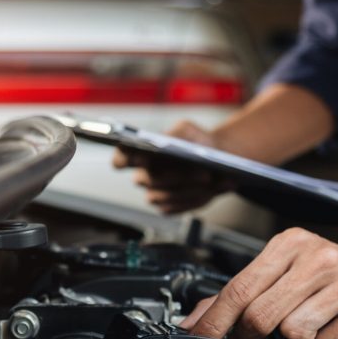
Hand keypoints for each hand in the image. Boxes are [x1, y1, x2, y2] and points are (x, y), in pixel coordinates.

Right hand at [111, 120, 235, 213]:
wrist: (216, 161)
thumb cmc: (196, 142)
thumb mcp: (187, 129)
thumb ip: (177, 134)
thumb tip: (170, 146)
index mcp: (140, 154)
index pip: (121, 158)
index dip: (124, 159)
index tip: (142, 157)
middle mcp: (143, 176)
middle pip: (151, 179)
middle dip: (177, 176)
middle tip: (203, 172)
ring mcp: (154, 195)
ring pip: (165, 196)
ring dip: (190, 189)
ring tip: (213, 180)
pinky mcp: (169, 208)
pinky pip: (178, 207)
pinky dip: (197, 198)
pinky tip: (214, 189)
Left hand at [179, 228, 337, 338]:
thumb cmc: (325, 276)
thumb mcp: (283, 271)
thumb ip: (240, 294)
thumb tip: (193, 322)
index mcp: (290, 244)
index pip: (240, 287)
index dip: (215, 319)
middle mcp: (320, 257)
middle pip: (262, 314)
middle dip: (251, 336)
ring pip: (294, 333)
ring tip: (310, 325)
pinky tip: (332, 331)